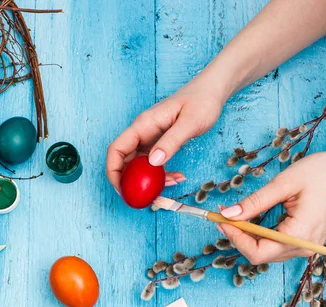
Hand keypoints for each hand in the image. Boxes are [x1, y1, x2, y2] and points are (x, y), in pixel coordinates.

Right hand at [106, 78, 223, 191]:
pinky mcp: (160, 143)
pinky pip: (153, 164)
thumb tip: (152, 162)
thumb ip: (171, 142)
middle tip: (147, 196)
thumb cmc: (202, 101)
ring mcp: (150, 138)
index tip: (122, 189)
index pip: (116, 149)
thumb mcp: (189, 123)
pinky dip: (162, 174)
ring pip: (140, 165)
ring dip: (151, 180)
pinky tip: (178, 177)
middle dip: (132, 182)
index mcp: (143, 125)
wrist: (212, 91)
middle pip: (125, 161)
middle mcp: (143, 132)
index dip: (113, 171)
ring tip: (172, 183)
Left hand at [217, 142, 325, 263]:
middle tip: (222, 216)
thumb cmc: (323, 172)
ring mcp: (306, 247)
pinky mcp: (305, 242)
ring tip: (234, 216)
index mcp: (299, 235)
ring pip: (266, 252)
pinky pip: (276, 246)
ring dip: (247, 237)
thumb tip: (228, 213)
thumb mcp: (284, 183)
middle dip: (238, 236)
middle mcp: (303, 247)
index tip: (220, 220)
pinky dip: (260, 236)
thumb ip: (255, 202)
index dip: (235, 238)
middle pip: (259, 255)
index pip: (257, 252)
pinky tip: (251, 220)